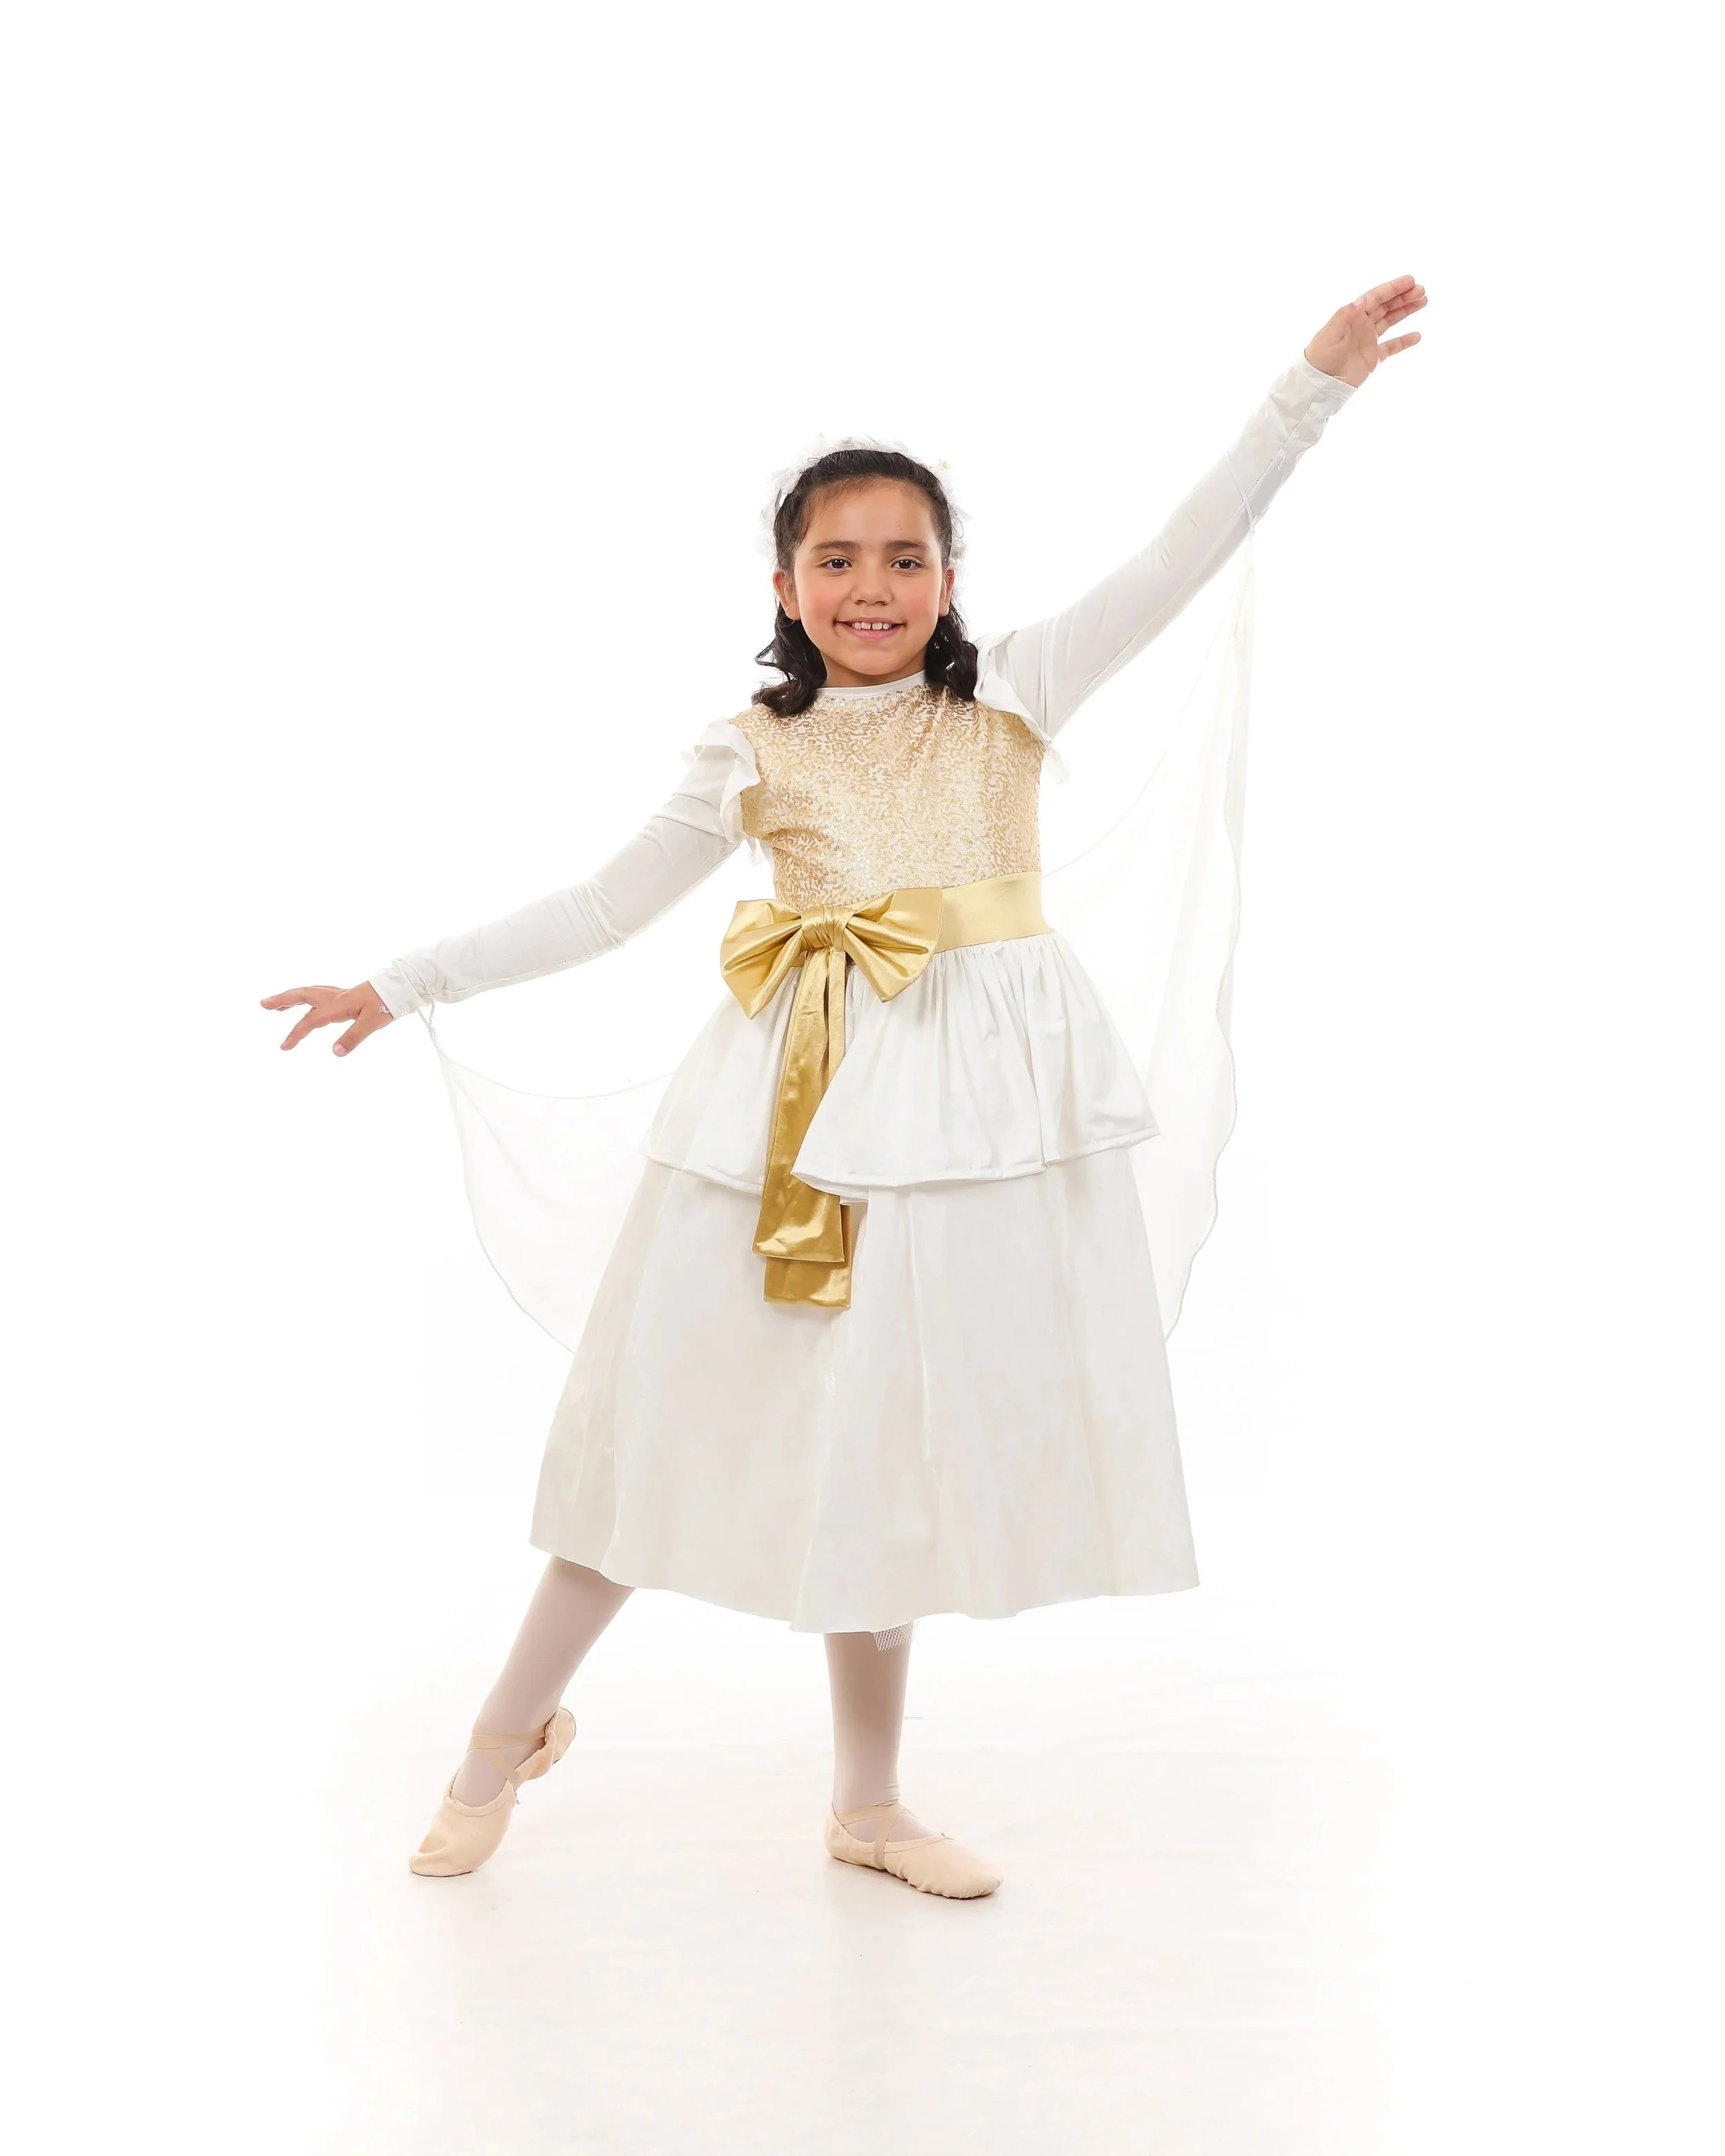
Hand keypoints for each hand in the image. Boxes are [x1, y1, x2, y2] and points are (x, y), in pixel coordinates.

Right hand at [262, 980, 395, 1056]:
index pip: (310, 1020)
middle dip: (282, 1000)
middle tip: (263, 1004)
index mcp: (337, 1005)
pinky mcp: (345, 995)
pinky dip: (306, 998)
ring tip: (277, 1006)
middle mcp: (334, 997)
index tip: (284, 1046)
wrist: (398, 989)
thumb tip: (334, 1053)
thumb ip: (352, 1038)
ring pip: (309, 993)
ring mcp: (338, 995)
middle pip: (302, 996)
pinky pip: (318, 995)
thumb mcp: (371, 1024)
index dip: (296, 1033)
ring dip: (291, 998)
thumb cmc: (386, 1004)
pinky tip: (305, 1004)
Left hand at [1305, 274, 1426, 387]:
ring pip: (1390, 321)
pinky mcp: (1372, 357)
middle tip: (1421, 290)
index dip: (1393, 288)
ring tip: (1423, 301)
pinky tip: (1416, 336)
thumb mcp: (1331, 332)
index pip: (1376, 297)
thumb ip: (1347, 315)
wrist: (1318, 383)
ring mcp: (1368, 340)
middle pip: (1386, 306)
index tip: (1410, 282)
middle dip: (1404, 297)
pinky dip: (1404, 341)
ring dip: (1406, 311)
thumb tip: (1364, 299)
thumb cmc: (1320, 356)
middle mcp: (1361, 325)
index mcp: (1352, 316)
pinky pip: (1391, 347)